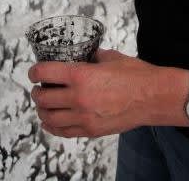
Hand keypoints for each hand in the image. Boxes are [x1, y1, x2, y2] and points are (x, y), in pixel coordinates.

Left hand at [28, 48, 160, 138]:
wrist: (154, 97)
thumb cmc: (135, 75)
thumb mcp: (110, 57)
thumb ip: (91, 56)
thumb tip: (82, 55)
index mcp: (81, 75)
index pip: (45, 72)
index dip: (35, 71)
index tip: (34, 72)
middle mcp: (79, 97)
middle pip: (43, 97)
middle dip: (36, 91)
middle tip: (38, 87)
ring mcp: (84, 117)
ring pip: (49, 117)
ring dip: (42, 110)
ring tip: (43, 104)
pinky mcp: (91, 131)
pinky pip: (63, 132)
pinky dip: (52, 126)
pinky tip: (49, 121)